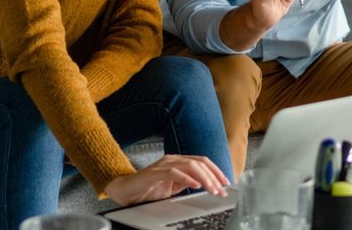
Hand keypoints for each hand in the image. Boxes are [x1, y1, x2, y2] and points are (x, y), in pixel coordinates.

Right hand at [104, 154, 229, 205]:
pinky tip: (196, 185)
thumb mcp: (174, 188)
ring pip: (190, 166)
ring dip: (205, 178)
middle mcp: (173, 159)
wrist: (126, 191)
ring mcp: (164, 164)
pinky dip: (188, 178)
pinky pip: (175, 172)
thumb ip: (188, 184)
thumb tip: (207, 187)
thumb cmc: (149, 190)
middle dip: (214, 176)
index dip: (216, 171)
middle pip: (200, 162)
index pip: (202, 162)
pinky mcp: (155, 172)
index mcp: (179, 161)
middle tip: (222, 190)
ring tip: (212, 189)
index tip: (226, 182)